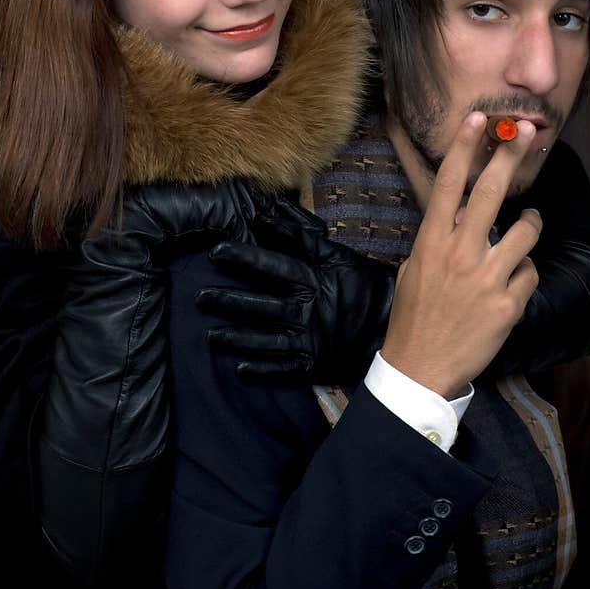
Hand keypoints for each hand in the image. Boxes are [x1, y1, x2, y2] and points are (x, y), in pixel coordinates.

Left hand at [196, 194, 396, 380]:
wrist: (389, 323)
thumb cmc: (362, 284)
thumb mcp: (337, 256)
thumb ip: (302, 238)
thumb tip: (270, 216)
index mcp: (311, 281)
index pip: (273, 266)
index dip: (244, 258)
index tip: (216, 252)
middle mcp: (305, 311)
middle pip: (260, 306)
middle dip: (228, 302)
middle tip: (200, 298)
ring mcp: (308, 340)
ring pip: (265, 340)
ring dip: (236, 339)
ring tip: (210, 337)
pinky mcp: (314, 364)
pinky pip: (284, 370)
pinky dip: (262, 372)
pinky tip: (239, 371)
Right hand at [381, 112, 541, 397]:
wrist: (420, 367)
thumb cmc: (415, 315)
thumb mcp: (416, 268)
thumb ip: (440, 237)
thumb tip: (463, 208)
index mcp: (432, 242)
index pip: (448, 184)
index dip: (464, 147)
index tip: (479, 118)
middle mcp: (460, 254)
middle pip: (490, 193)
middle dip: (510, 156)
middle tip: (529, 131)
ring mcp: (486, 279)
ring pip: (525, 231)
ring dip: (531, 223)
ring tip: (528, 222)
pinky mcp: (508, 304)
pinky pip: (530, 272)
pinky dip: (524, 273)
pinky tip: (512, 283)